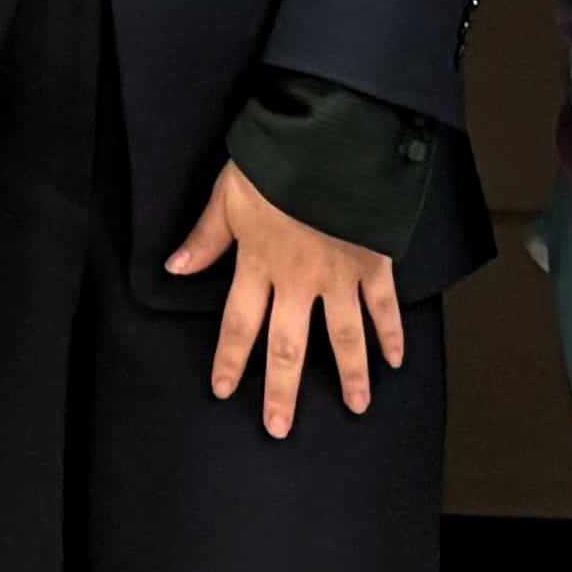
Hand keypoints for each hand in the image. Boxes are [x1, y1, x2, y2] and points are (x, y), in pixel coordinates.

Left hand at [169, 160, 405, 440]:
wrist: (330, 144)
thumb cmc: (275, 162)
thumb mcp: (228, 194)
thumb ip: (206, 236)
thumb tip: (175, 267)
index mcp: (259, 264)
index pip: (239, 325)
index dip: (231, 360)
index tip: (225, 391)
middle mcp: (298, 280)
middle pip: (288, 346)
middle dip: (282, 390)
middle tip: (280, 427)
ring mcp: (340, 276)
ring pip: (344, 337)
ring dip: (351, 375)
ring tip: (356, 408)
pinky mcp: (374, 263)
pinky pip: (384, 307)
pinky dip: (392, 335)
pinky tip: (395, 361)